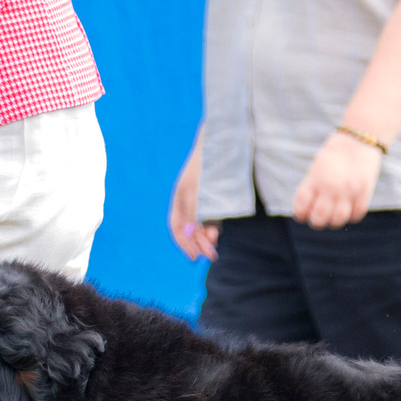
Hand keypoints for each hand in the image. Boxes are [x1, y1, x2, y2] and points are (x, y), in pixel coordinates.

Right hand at [169, 143, 218, 261]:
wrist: (224, 143)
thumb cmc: (209, 164)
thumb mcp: (199, 188)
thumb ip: (194, 210)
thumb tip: (189, 232)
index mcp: (180, 197)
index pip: (176, 227)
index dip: (184, 243)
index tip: (194, 257)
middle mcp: (189, 200)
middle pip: (189, 228)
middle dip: (198, 244)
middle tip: (211, 256)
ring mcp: (201, 199)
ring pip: (200, 225)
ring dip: (206, 238)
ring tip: (214, 249)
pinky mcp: (214, 197)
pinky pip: (210, 217)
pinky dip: (212, 227)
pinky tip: (216, 234)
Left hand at [291, 131, 382, 229]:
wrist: (359, 140)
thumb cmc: (334, 154)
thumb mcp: (317, 167)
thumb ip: (311, 187)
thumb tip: (307, 211)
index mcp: (315, 178)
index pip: (301, 206)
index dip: (300, 214)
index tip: (302, 215)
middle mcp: (331, 186)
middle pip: (319, 218)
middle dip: (315, 222)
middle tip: (317, 220)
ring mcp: (349, 190)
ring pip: (338, 220)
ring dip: (333, 222)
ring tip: (332, 217)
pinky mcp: (364, 192)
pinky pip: (356, 215)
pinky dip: (350, 216)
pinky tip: (347, 209)